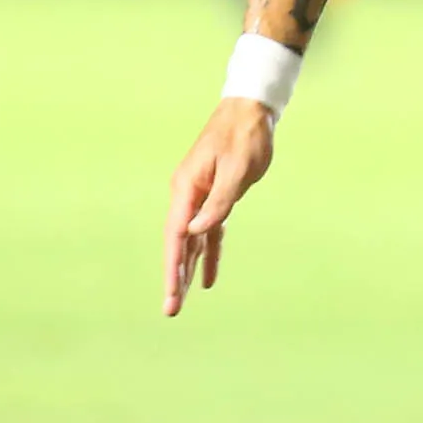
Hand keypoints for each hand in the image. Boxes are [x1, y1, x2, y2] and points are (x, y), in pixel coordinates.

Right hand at [163, 97, 275, 315]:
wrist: (251, 112)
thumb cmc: (245, 137)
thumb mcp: (237, 169)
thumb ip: (218, 201)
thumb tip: (196, 231)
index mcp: (187, 187)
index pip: (176, 235)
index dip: (172, 267)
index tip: (171, 293)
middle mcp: (187, 194)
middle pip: (178, 243)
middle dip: (174, 277)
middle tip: (171, 311)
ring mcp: (199, 197)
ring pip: (192, 242)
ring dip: (188, 271)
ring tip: (181, 302)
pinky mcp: (215, 197)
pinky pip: (209, 232)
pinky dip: (209, 255)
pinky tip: (208, 279)